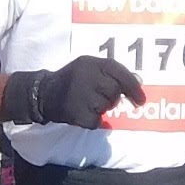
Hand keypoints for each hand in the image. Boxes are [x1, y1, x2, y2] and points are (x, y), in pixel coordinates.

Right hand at [8, 55, 147, 128]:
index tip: (141, 99)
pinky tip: (84, 114)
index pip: (118, 71)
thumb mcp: (88, 67)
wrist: (43, 93)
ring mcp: (79, 95)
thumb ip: (110, 72)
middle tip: (102, 97)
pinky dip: (94, 121)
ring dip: (102, 108)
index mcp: (89, 63)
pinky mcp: (76, 112)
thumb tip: (138, 83)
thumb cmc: (72, 80)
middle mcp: (85, 76)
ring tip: (87, 103)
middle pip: (114, 91)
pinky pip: (97, 121)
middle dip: (113, 97)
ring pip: (106, 106)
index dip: (133, 86)